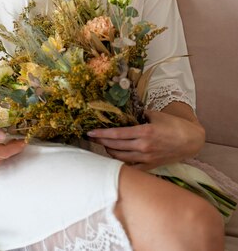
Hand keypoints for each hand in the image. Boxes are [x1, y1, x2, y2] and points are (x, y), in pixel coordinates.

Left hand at [87, 110, 204, 169]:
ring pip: (121, 157)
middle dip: (101, 142)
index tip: (90, 132)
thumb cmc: (173, 124)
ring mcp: (146, 158)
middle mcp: (143, 146)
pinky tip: (116, 156)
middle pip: (115, 146)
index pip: (117, 134)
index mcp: (144, 132)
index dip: (101, 134)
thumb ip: (138, 114)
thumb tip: (124, 113)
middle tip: (92, 138)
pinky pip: (132, 166)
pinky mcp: (151, 166)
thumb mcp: (154, 114)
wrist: (190, 140)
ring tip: (104, 145)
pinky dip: (122, 162)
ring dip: (109, 151)